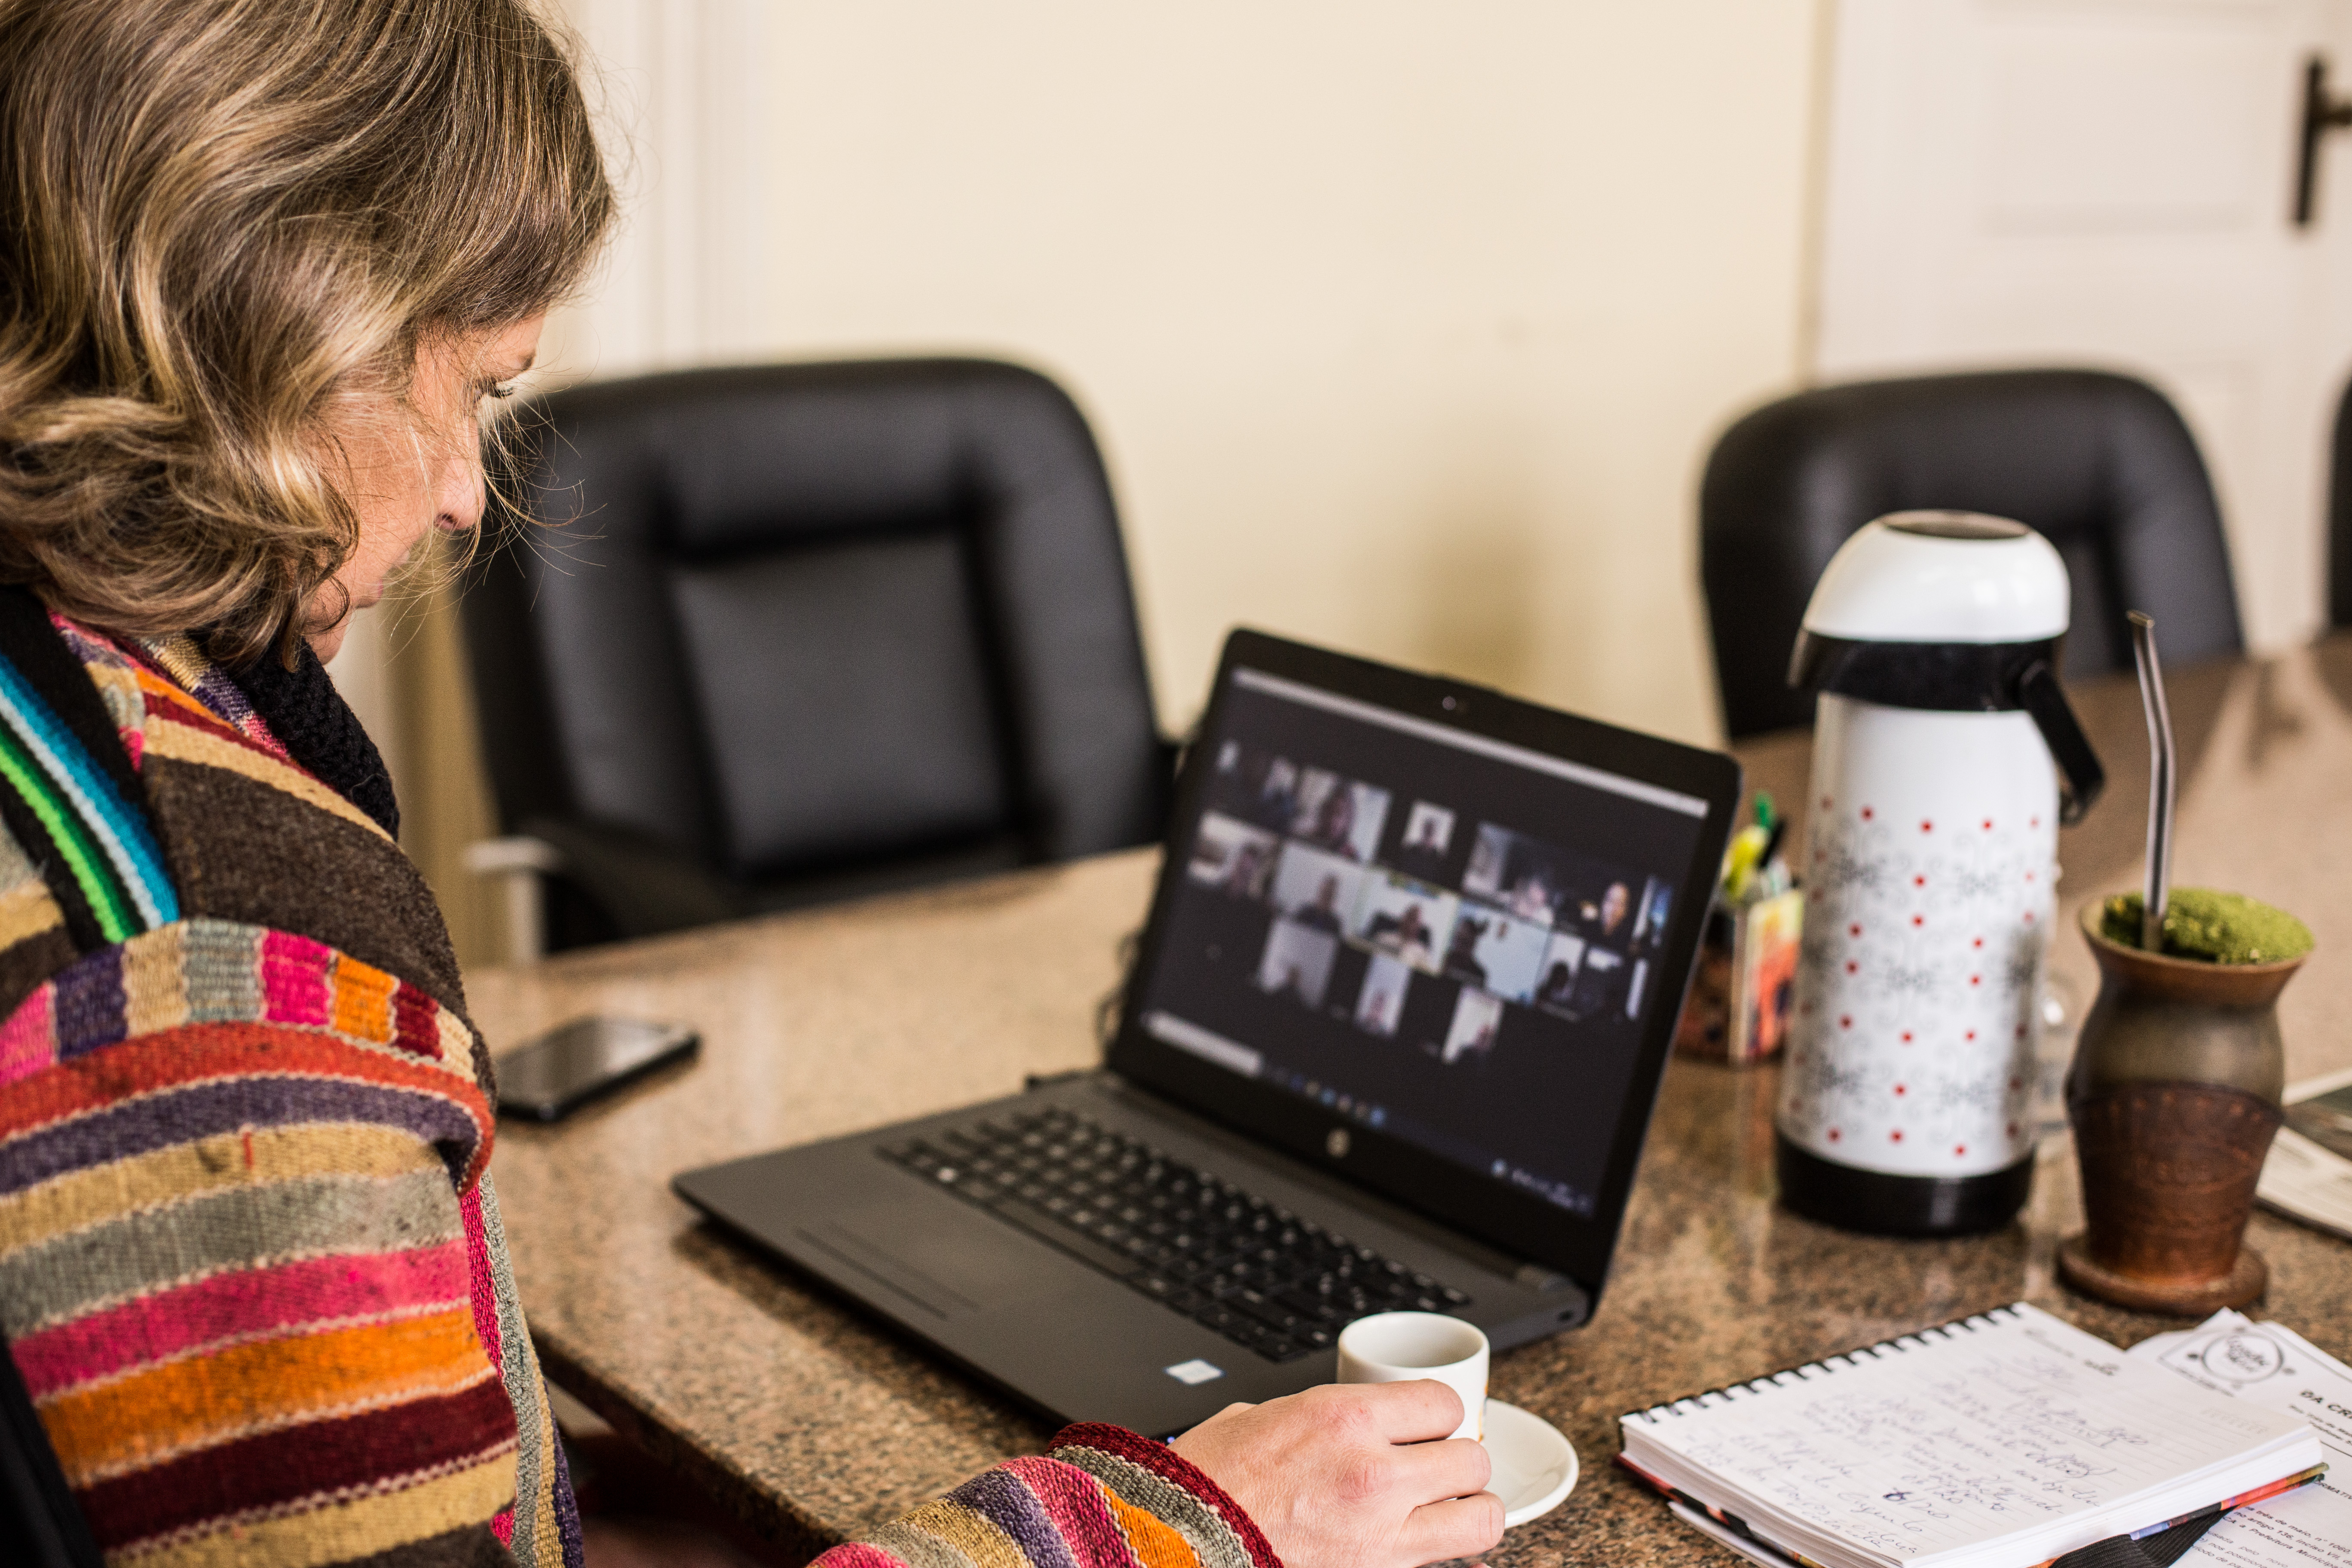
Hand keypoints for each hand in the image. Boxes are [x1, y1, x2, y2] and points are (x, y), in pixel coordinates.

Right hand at [1170, 1380, 1500, 1567]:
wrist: (1178, 1546)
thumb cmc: (1204, 1486)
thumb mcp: (1253, 1421)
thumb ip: (1305, 1418)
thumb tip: (1323, 1425)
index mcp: (1343, 1417)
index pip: (1443, 1403)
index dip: (1439, 1416)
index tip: (1426, 1428)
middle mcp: (1374, 1470)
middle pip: (1471, 1458)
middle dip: (1457, 1464)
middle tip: (1436, 1473)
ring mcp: (1382, 1532)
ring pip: (1482, 1515)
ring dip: (1469, 1512)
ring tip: (1450, 1513)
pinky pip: (1452, 1565)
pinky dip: (1455, 1558)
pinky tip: (1441, 1551)